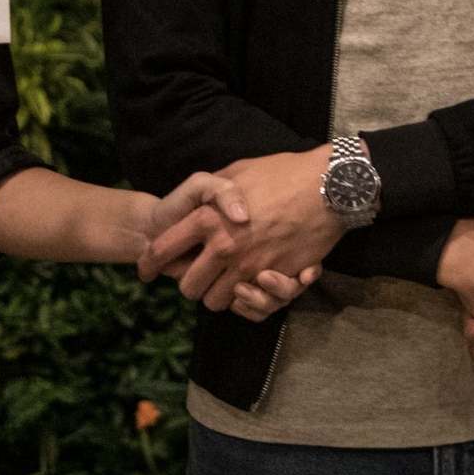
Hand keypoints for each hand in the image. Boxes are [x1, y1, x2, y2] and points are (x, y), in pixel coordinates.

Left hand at [138, 147, 340, 312]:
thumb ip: (213, 191)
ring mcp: (249, 266)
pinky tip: (247, 284)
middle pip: (188, 286)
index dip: (149, 262)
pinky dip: (244, 299)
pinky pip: (246, 304)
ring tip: (222, 280)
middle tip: (195, 276)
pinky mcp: (274, 277)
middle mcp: (224, 246)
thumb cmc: (284, 173)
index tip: (145, 269)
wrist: (328, 187)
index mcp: (208, 218)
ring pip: (215, 301)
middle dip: (188, 284)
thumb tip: (203, 202)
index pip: (163, 249)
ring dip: (216, 294)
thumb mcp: (238, 171)